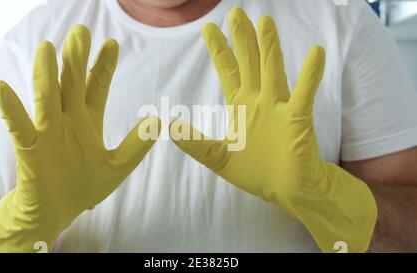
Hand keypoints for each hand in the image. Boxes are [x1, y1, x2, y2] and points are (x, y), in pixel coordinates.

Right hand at [0, 25, 159, 251]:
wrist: (57, 213)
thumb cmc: (84, 187)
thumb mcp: (118, 166)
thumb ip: (137, 146)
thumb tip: (159, 122)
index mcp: (89, 121)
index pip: (96, 86)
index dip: (104, 66)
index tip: (112, 44)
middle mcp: (68, 120)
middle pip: (72, 83)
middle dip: (77, 59)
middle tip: (81, 32)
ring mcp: (48, 132)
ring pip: (47, 97)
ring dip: (46, 74)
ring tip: (47, 48)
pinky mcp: (30, 149)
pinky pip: (19, 126)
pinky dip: (11, 109)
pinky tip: (3, 88)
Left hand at [170, 8, 376, 251]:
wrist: (286, 190)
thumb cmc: (256, 172)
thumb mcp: (217, 157)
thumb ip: (195, 142)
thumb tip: (169, 126)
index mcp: (241, 107)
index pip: (229, 72)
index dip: (220, 51)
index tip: (209, 28)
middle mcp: (260, 101)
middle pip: (249, 63)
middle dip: (241, 39)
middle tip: (235, 13)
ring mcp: (279, 108)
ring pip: (272, 71)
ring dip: (269, 47)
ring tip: (264, 22)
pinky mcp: (297, 119)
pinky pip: (303, 93)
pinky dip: (310, 74)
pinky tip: (314, 52)